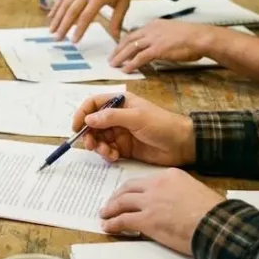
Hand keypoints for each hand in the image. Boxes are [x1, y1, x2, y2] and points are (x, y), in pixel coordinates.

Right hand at [48, 0, 140, 41]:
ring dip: (57, 18)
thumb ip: (117, 20)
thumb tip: (116, 37)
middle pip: (72, 11)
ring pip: (65, 3)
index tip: (74, 41)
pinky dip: (56, 6)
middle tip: (57, 38)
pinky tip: (51, 16)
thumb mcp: (124, 3)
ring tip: (51, 30)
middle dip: (63, 26)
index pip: (86, 16)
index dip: (79, 29)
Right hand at [71, 92, 194, 166]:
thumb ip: (111, 117)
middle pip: (93, 124)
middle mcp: (118, 116)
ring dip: (99, 146)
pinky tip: (115, 156)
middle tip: (91, 145)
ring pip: (99, 139)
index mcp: (121, 102)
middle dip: (90, 134)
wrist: (182, 144)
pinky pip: (108, 150)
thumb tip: (88, 119)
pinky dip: (107, 154)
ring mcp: (120, 133)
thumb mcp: (136, 117)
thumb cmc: (161, 124)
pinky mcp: (124, 148)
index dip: (82, 114)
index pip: (94, 103)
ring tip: (107, 152)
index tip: (76, 127)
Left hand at [100, 169, 224, 254]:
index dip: (133, 189)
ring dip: (110, 209)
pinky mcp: (147, 219)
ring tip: (105, 215)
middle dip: (117, 196)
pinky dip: (113, 223)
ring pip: (122, 202)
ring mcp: (150, 201)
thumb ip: (177, 193)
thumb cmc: (211, 211)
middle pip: (128, 188)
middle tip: (111, 203)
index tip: (128, 194)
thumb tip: (167, 204)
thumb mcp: (193, 191)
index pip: (144, 180)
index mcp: (169, 175)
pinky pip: (123, 220)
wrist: (215, 224)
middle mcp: (157, 184)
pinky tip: (109, 227)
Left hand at [110, 20, 214, 72]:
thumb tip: (158, 47)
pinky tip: (126, 69)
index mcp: (155, 25)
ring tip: (114, 65)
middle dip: (118, 49)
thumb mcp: (173, 33)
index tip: (119, 48)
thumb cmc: (192, 37)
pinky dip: (131, 64)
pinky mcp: (157, 49)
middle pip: (129, 39)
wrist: (200, 37)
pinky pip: (140, 58)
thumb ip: (163, 38)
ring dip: (120, 57)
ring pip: (131, 48)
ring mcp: (153, 39)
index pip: (134, 33)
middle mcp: (151, 30)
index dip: (125, 41)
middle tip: (111, 58)